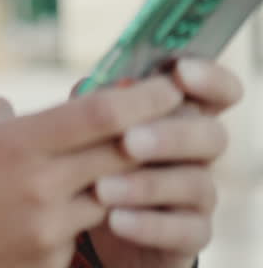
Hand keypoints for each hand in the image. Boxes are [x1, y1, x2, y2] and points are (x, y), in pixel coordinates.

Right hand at [0, 76, 181, 267]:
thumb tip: (26, 112)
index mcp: (13, 145)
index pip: (101, 114)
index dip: (145, 96)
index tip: (166, 85)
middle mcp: (39, 188)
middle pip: (124, 154)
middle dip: (151, 134)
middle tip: (166, 119)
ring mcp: (48, 231)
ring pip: (113, 195)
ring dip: (118, 178)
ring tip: (105, 164)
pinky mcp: (49, 262)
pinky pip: (83, 231)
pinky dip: (80, 214)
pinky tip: (53, 206)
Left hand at [85, 59, 243, 267]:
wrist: (91, 221)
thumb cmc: (94, 159)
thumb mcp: (90, 130)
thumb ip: (95, 106)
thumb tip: (90, 87)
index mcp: (180, 115)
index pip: (217, 91)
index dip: (210, 78)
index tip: (180, 73)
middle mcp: (198, 153)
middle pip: (212, 136)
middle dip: (171, 136)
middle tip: (128, 141)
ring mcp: (198, 194)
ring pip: (195, 184)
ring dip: (148, 184)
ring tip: (102, 189)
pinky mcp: (190, 234)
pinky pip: (185, 231)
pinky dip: (149, 225)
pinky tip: (116, 220)